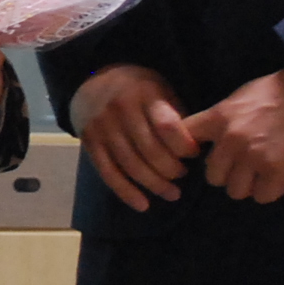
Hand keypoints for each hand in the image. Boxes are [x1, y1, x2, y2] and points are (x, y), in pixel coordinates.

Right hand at [70, 64, 196, 211]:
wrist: (89, 79)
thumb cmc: (136, 88)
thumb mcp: (159, 88)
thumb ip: (174, 114)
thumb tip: (195, 147)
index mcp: (144, 94)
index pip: (166, 126)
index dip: (184, 146)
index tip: (195, 154)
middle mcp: (120, 110)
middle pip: (150, 150)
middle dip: (172, 169)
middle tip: (183, 174)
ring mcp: (102, 127)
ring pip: (131, 165)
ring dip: (154, 185)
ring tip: (172, 194)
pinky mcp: (89, 142)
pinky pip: (108, 173)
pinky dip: (126, 192)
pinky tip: (143, 205)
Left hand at [187, 69, 283, 203]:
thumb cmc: (275, 91)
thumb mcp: (238, 97)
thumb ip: (220, 120)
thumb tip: (207, 141)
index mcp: (218, 118)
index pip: (185, 139)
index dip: (191, 149)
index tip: (200, 153)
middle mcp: (231, 140)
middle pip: (212, 176)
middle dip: (226, 173)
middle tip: (240, 166)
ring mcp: (253, 157)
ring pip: (235, 191)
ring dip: (247, 185)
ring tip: (259, 173)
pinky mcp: (277, 171)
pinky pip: (263, 196)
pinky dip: (269, 191)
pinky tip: (275, 178)